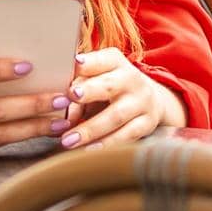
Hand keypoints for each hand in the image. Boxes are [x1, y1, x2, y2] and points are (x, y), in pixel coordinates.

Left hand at [52, 49, 187, 149]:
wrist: (150, 100)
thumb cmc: (110, 89)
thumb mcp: (95, 83)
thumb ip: (77, 95)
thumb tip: (62, 119)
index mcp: (115, 62)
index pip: (100, 60)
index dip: (87, 63)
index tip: (74, 65)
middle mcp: (131, 79)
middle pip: (109, 85)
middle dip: (90, 90)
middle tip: (72, 96)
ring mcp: (141, 102)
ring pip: (116, 116)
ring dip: (90, 129)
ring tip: (68, 140)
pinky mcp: (147, 123)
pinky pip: (126, 136)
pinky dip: (106, 144)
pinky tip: (89, 150)